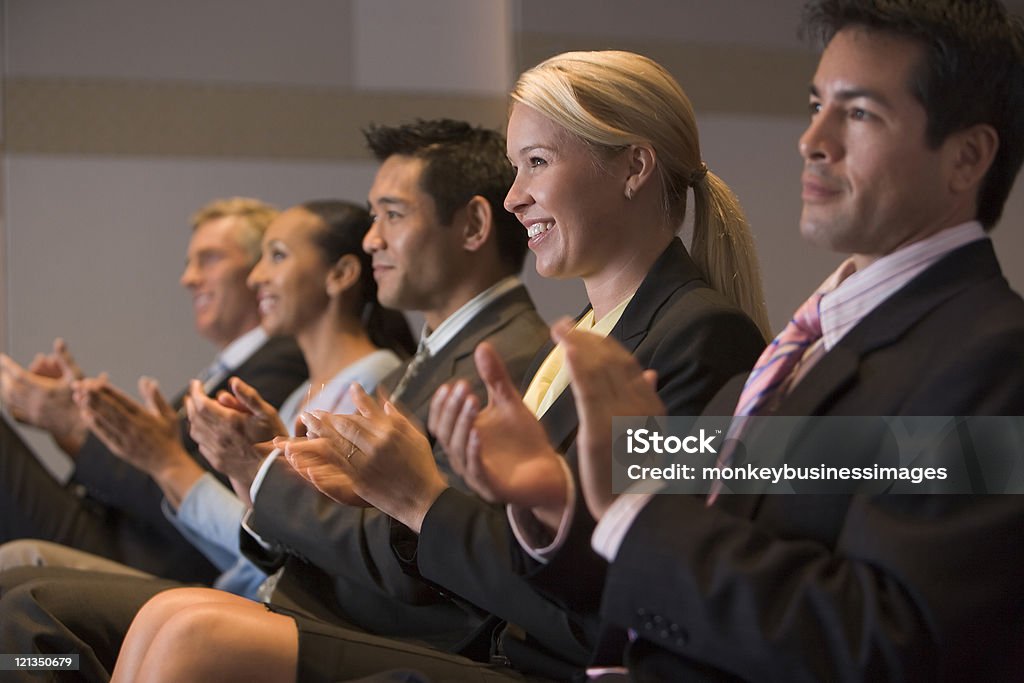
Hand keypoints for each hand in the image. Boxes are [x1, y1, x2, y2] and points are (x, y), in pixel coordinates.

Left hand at [1, 338, 87, 453]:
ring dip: (4, 388)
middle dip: (3, 376)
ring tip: (2, 380)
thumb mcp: (76, 376)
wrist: (82, 426)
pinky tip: (8, 398)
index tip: (1, 358)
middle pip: (10, 387)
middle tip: (0, 368)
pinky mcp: (33, 421)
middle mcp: (35, 402)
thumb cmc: (80, 399)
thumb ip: (65, 359)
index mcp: (44, 390)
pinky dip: (8, 403)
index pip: (19, 374)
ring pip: (10, 399)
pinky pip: (14, 412)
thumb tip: (58, 341)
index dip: (7, 365)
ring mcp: (32, 413)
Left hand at [73, 375, 191, 477]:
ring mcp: (125, 439)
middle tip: (79, 385)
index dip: (107, 390)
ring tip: (77, 396)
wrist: (169, 465)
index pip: (122, 400)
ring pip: (104, 420)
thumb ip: (156, 398)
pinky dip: (94, 424)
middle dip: (93, 395)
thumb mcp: (169, 415)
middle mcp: (133, 427)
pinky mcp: (119, 449)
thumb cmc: (170, 438)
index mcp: (145, 417)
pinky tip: (85, 415)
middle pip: (109, 408)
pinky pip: (104, 434)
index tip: (95, 381)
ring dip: (90, 408)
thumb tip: (147, 380)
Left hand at [184, 377, 286, 488]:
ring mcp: (216, 450)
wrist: (273, 473)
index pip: (201, 403)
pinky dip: (198, 432)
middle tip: (194, 394)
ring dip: (192, 417)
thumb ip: (249, 397)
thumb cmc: (273, 441)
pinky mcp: (217, 461)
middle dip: (192, 402)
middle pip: (194, 416)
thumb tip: (234, 382)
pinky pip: (201, 444)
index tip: (196, 384)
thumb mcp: (267, 414)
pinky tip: (205, 429)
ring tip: (197, 409)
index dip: (196, 391)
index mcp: (229, 422)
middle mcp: (218, 436)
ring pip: (195, 430)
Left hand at [280, 384, 446, 532]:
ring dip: (318, 430)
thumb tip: (384, 400)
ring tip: (306, 423)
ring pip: (337, 442)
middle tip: (311, 412)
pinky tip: (313, 444)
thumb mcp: (416, 436)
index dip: (357, 398)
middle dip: (326, 417)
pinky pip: (336, 462)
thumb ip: (399, 418)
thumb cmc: (423, 467)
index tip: (350, 388)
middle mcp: (377, 445)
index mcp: (392, 432)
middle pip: (346, 426)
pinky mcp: (359, 479)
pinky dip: (322, 451)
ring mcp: (366, 463)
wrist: (424, 500)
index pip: (368, 411)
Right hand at [429, 342, 566, 522]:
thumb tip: (482, 346)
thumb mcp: (509, 403)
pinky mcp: (491, 488)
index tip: (452, 384)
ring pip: (457, 449)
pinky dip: (473, 451)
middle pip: (444, 432)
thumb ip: (494, 378)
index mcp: (463, 437)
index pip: (440, 420)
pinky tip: (477, 433)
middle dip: (452, 408)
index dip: (442, 403)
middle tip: (463, 388)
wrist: (550, 471)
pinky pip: (475, 470)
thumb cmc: (525, 440)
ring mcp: (475, 473)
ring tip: (472, 401)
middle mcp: (463, 456)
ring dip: (462, 424)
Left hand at [556, 319, 663, 520]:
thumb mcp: (650, 434)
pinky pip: (589, 390)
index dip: (604, 343)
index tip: (584, 331)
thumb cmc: (639, 475)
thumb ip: (647, 401)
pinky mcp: (600, 428)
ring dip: (578, 343)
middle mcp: (638, 404)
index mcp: (649, 404)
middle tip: (563, 324)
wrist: (637, 507)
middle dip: (587, 337)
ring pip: (599, 369)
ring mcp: (619, 415)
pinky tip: (567, 349)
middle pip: (611, 360)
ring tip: (559, 329)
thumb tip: (653, 373)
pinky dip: (579, 366)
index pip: (626, 363)